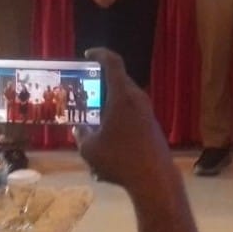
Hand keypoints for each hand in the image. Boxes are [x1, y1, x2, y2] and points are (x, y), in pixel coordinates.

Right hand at [75, 48, 175, 194]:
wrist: (153, 177)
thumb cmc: (119, 159)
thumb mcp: (90, 149)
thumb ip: (82, 135)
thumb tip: (79, 129)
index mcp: (122, 95)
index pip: (113, 63)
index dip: (100, 54)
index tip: (88, 54)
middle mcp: (137, 98)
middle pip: (119, 81)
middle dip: (101, 84)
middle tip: (84, 91)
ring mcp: (147, 111)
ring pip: (125, 99)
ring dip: (109, 103)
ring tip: (92, 116)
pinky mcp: (152, 125)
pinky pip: (132, 113)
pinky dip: (118, 116)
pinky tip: (107, 136)